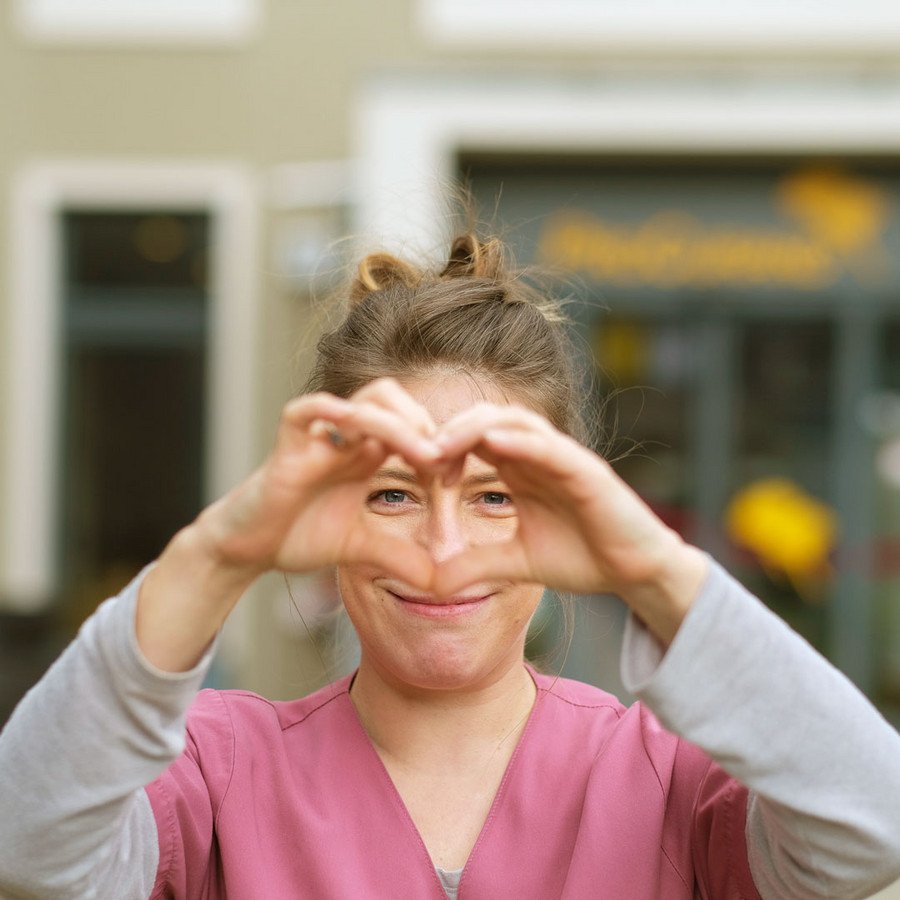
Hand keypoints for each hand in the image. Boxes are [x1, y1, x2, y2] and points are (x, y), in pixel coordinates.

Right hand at [195, 378, 442, 588]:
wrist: (248, 546)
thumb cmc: (298, 536)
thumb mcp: (359, 549)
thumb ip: (397, 557)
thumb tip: (437, 582)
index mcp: (367, 454)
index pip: (411, 426)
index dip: (439, 444)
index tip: (454, 477)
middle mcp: (347, 439)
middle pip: (394, 401)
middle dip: (426, 424)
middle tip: (444, 461)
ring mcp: (319, 437)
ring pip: (364, 403)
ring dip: (400, 423)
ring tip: (424, 454)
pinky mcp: (288, 445)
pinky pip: (307, 410)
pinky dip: (334, 411)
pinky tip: (361, 432)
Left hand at [431, 404, 707, 643]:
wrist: (634, 573)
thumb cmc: (582, 558)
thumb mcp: (516, 563)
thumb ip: (477, 564)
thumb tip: (433, 583)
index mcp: (520, 469)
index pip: (473, 440)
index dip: (441, 447)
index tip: (415, 468)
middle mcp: (538, 455)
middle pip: (486, 419)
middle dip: (449, 430)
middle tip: (418, 451)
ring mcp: (563, 458)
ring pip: (515, 421)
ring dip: (475, 426)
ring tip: (443, 443)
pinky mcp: (587, 469)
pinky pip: (550, 446)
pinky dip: (521, 440)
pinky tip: (493, 444)